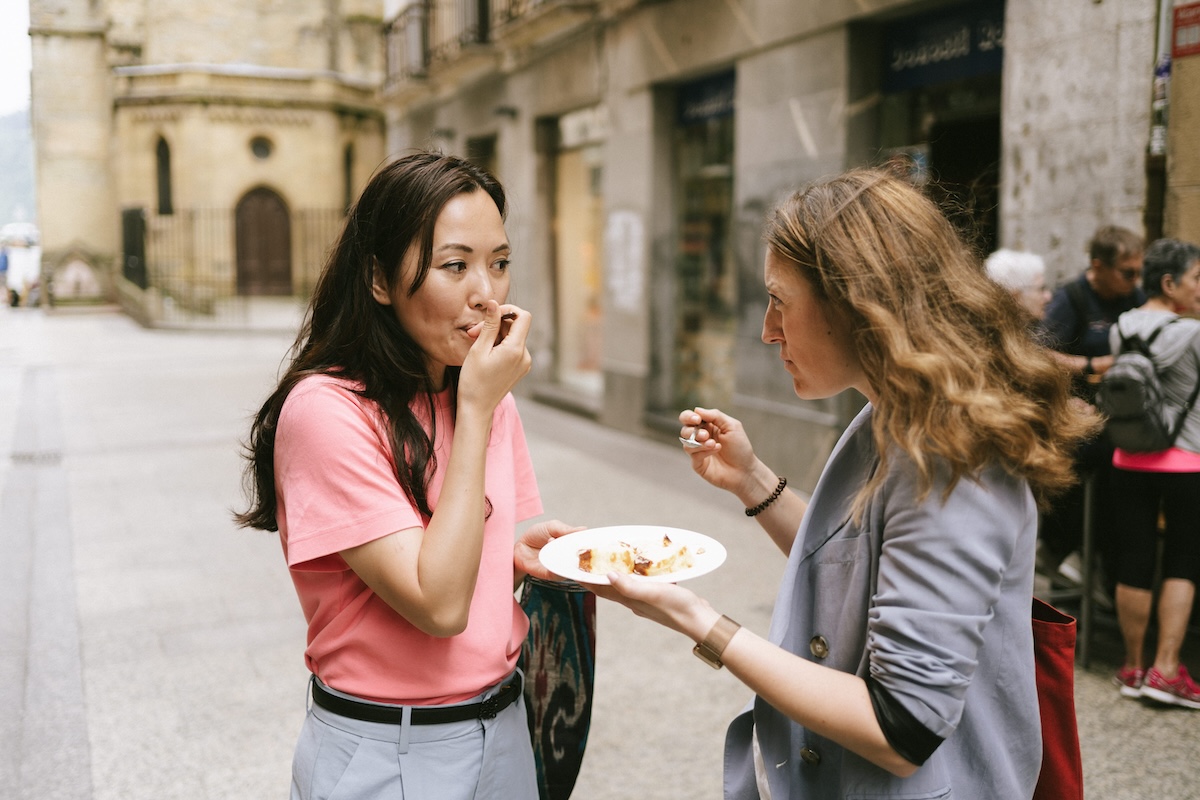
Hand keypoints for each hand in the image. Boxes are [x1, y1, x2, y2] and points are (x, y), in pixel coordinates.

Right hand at [459, 301, 532, 413]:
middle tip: (473, 332)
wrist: (477, 409)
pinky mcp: (520, 369)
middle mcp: (525, 356)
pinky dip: (500, 346)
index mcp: (516, 350)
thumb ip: (489, 325)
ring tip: (477, 344)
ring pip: (513, 337)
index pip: (523, 316)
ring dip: (495, 335)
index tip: (490, 315)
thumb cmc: (473, 381)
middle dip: (496, 325)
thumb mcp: (478, 349)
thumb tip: (494, 304)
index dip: (507, 310)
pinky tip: (485, 353)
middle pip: (516, 327)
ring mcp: (524, 364)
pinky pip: (513, 349)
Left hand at [514, 519, 586, 581]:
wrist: (519, 548)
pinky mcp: (551, 575)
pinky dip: (560, 568)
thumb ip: (566, 529)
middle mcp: (568, 557)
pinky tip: (556, 557)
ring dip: (569, 558)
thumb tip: (584, 529)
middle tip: (582, 545)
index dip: (590, 544)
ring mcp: (561, 567)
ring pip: (572, 568)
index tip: (594, 540)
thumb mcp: (551, 527)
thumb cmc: (535, 536)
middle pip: (582, 559)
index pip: (585, 546)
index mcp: (570, 544)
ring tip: (559, 545)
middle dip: (584, 553)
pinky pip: (559, 574)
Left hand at [589, 572, 715, 641]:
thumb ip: (630, 586)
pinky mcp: (659, 597)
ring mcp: (646, 600)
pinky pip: (641, 584)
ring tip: (611, 560)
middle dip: (598, 574)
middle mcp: (634, 601)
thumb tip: (608, 575)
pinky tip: (642, 568)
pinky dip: (636, 575)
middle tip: (588, 560)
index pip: (601, 588)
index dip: (586, 579)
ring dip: (617, 574)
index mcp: (629, 599)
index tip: (573, 568)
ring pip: (625, 585)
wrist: (700, 621)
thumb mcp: (652, 593)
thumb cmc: (676, 607)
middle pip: (609, 587)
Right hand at [678, 407, 759, 495]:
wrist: (745, 470)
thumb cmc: (740, 448)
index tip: (697, 419)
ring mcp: (698, 451)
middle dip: (693, 431)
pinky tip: (716, 450)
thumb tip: (696, 410)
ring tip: (713, 444)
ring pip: (686, 442)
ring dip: (699, 442)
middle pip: (685, 429)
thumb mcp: (732, 426)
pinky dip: (703, 451)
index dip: (689, 417)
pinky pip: (693, 455)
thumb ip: (715, 416)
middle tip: (706, 435)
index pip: (689, 418)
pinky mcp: (698, 464)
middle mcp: (700, 438)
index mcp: (707, 426)